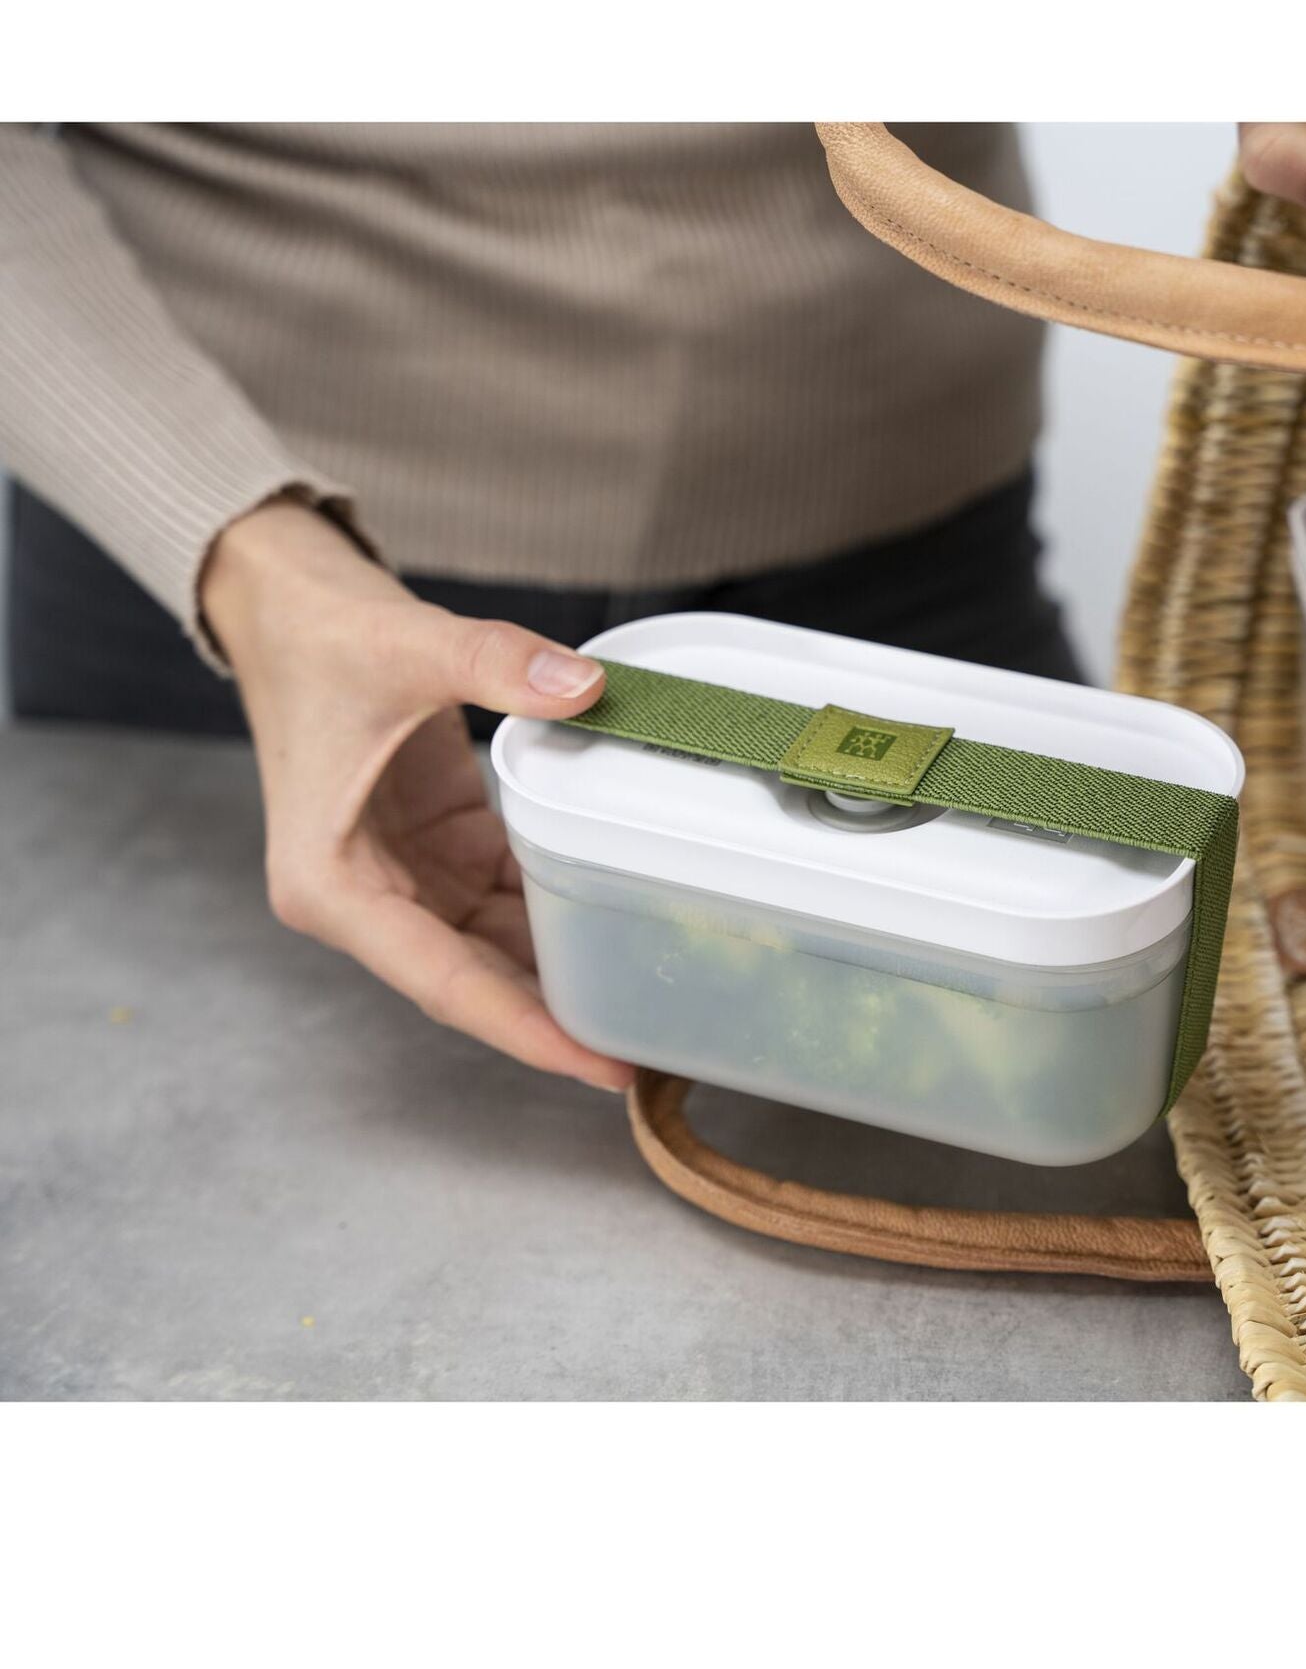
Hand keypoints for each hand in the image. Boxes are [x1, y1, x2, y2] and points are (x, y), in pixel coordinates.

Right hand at [202, 497, 631, 1091]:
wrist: (287, 602)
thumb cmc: (318, 635)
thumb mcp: (407, 645)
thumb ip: (496, 663)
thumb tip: (585, 685)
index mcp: (333, 887)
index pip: (444, 983)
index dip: (525, 1030)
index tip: (596, 1066)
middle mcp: (366, 900)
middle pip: (476, 981)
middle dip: (558, 1017)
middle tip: (655, 1050)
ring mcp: (404, 878)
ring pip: (497, 946)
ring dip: (565, 968)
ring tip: (655, 1001)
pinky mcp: (440, 847)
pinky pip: (509, 894)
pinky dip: (561, 907)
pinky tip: (626, 920)